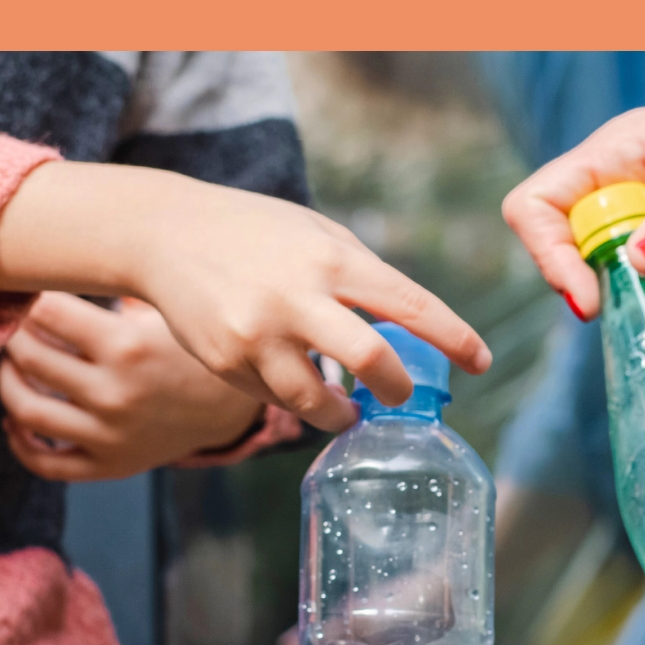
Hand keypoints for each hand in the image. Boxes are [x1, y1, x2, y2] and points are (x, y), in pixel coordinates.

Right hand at [0, 162, 490, 431]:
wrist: (164, 234)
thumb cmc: (256, 231)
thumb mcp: (318, 233)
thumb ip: (362, 277)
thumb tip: (410, 330)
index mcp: (332, 258)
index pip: (410, 305)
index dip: (453, 339)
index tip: (480, 362)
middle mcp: (297, 298)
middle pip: (372, 361)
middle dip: (397, 388)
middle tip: (399, 395)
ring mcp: (258, 336)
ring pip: (318, 402)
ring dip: (342, 413)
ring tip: (348, 408)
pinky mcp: (226, 363)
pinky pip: (275, 399)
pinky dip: (293, 396)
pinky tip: (291, 379)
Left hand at [0, 292, 264, 480]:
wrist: (231, 407)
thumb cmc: (188, 347)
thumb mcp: (165, 309)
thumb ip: (119, 282)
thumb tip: (63, 245)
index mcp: (127, 346)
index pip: (46, 313)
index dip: (29, 297)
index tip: (26, 291)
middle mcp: (115, 394)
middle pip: (30, 357)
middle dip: (14, 335)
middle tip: (15, 323)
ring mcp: (110, 435)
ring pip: (27, 410)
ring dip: (8, 383)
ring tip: (12, 366)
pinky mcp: (110, 464)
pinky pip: (47, 463)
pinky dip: (20, 443)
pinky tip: (17, 420)